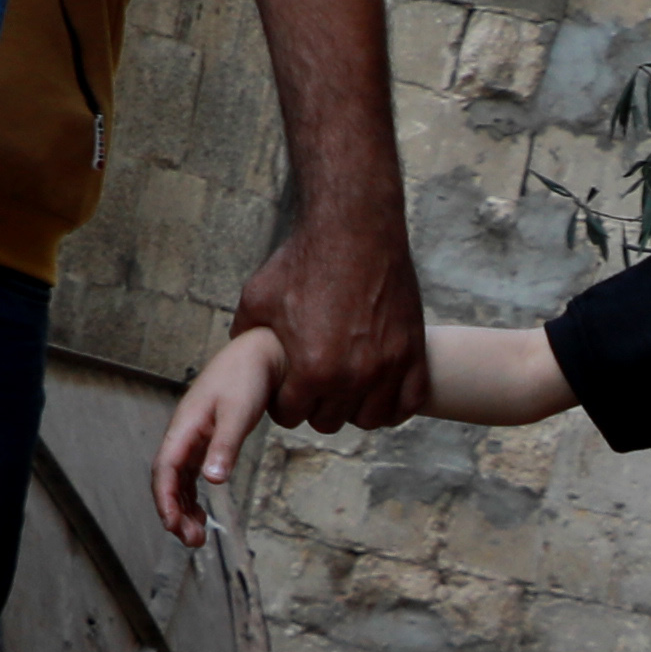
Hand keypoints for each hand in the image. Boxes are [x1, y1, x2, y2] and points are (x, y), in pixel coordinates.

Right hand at [153, 329, 284, 543]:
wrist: (260, 354)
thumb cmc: (247, 378)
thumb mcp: (239, 413)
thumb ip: (225, 446)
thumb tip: (212, 481)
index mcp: (185, 426)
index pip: (164, 469)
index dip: (164, 499)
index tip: (172, 526)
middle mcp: (184, 434)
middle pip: (168, 479)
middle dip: (174, 511)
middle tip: (192, 541)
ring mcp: (193, 437)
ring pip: (178, 480)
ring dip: (184, 508)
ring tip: (197, 537)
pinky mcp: (207, 439)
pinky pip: (191, 473)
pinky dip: (193, 495)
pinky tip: (203, 513)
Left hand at [237, 196, 424, 428]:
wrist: (354, 230)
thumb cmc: (305, 262)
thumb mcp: (258, 299)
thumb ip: (246, 336)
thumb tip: (238, 356)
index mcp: (312, 369)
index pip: (290, 415)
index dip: (283, 401)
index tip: (286, 386)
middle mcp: (353, 376)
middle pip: (328, 421)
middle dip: (315, 405)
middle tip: (313, 383)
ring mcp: (388, 367)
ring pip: (368, 419)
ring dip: (352, 408)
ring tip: (344, 387)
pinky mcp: (413, 353)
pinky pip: (406, 404)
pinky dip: (391, 404)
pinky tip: (377, 390)